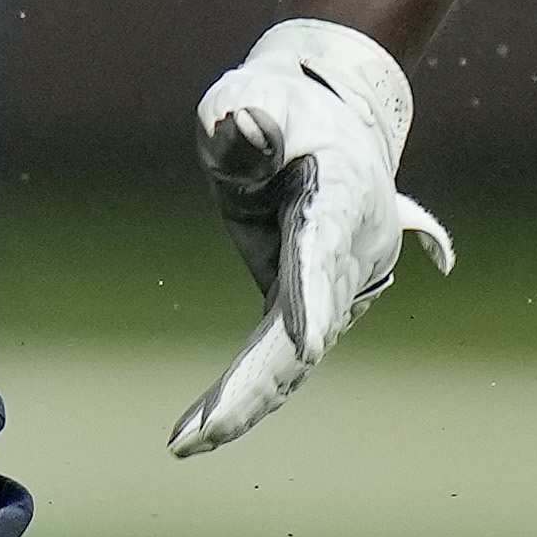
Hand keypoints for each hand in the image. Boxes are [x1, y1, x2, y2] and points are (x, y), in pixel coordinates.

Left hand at [171, 18, 448, 457]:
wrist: (335, 120)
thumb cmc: (285, 103)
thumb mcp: (257, 94)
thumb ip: (245, 117)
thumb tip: (240, 127)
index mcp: (344, 194)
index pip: (325, 251)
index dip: (313, 293)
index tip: (305, 340)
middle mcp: (352, 252)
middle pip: (308, 329)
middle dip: (257, 382)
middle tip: (201, 430)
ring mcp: (339, 286)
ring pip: (295, 358)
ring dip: (245, 403)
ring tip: (184, 442)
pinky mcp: (314, 305)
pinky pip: (283, 359)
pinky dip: (245, 393)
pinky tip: (199, 431)